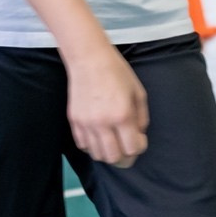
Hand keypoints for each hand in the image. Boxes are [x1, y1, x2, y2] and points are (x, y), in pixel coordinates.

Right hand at [66, 49, 148, 167]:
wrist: (88, 58)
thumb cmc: (117, 72)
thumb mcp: (138, 92)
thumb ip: (142, 118)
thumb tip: (138, 135)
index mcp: (122, 115)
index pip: (132, 149)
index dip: (139, 147)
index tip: (139, 138)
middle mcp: (103, 123)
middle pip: (114, 158)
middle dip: (124, 157)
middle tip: (127, 147)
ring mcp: (86, 123)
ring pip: (97, 155)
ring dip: (108, 153)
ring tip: (113, 142)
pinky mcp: (74, 121)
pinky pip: (83, 145)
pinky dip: (92, 146)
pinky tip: (99, 136)